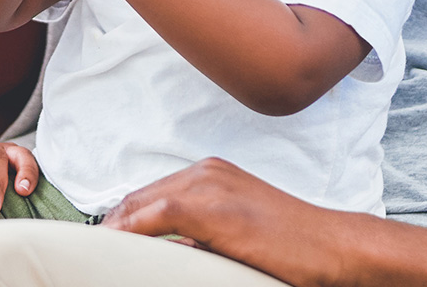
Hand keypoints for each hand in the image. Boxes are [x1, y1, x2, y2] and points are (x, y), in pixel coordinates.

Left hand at [101, 159, 367, 286]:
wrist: (333, 246)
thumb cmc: (291, 245)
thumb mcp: (237, 230)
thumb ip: (199, 233)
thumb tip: (164, 251)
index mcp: (212, 173)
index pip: (151, 195)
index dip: (124, 220)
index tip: (107, 243)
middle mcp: (207, 172)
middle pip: (141, 198)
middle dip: (116, 225)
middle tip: (94, 253)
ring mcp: (211, 186)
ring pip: (143, 204)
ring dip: (119, 230)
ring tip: (98, 255)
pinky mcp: (215, 208)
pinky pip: (158, 216)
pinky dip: (133, 231)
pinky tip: (117, 248)